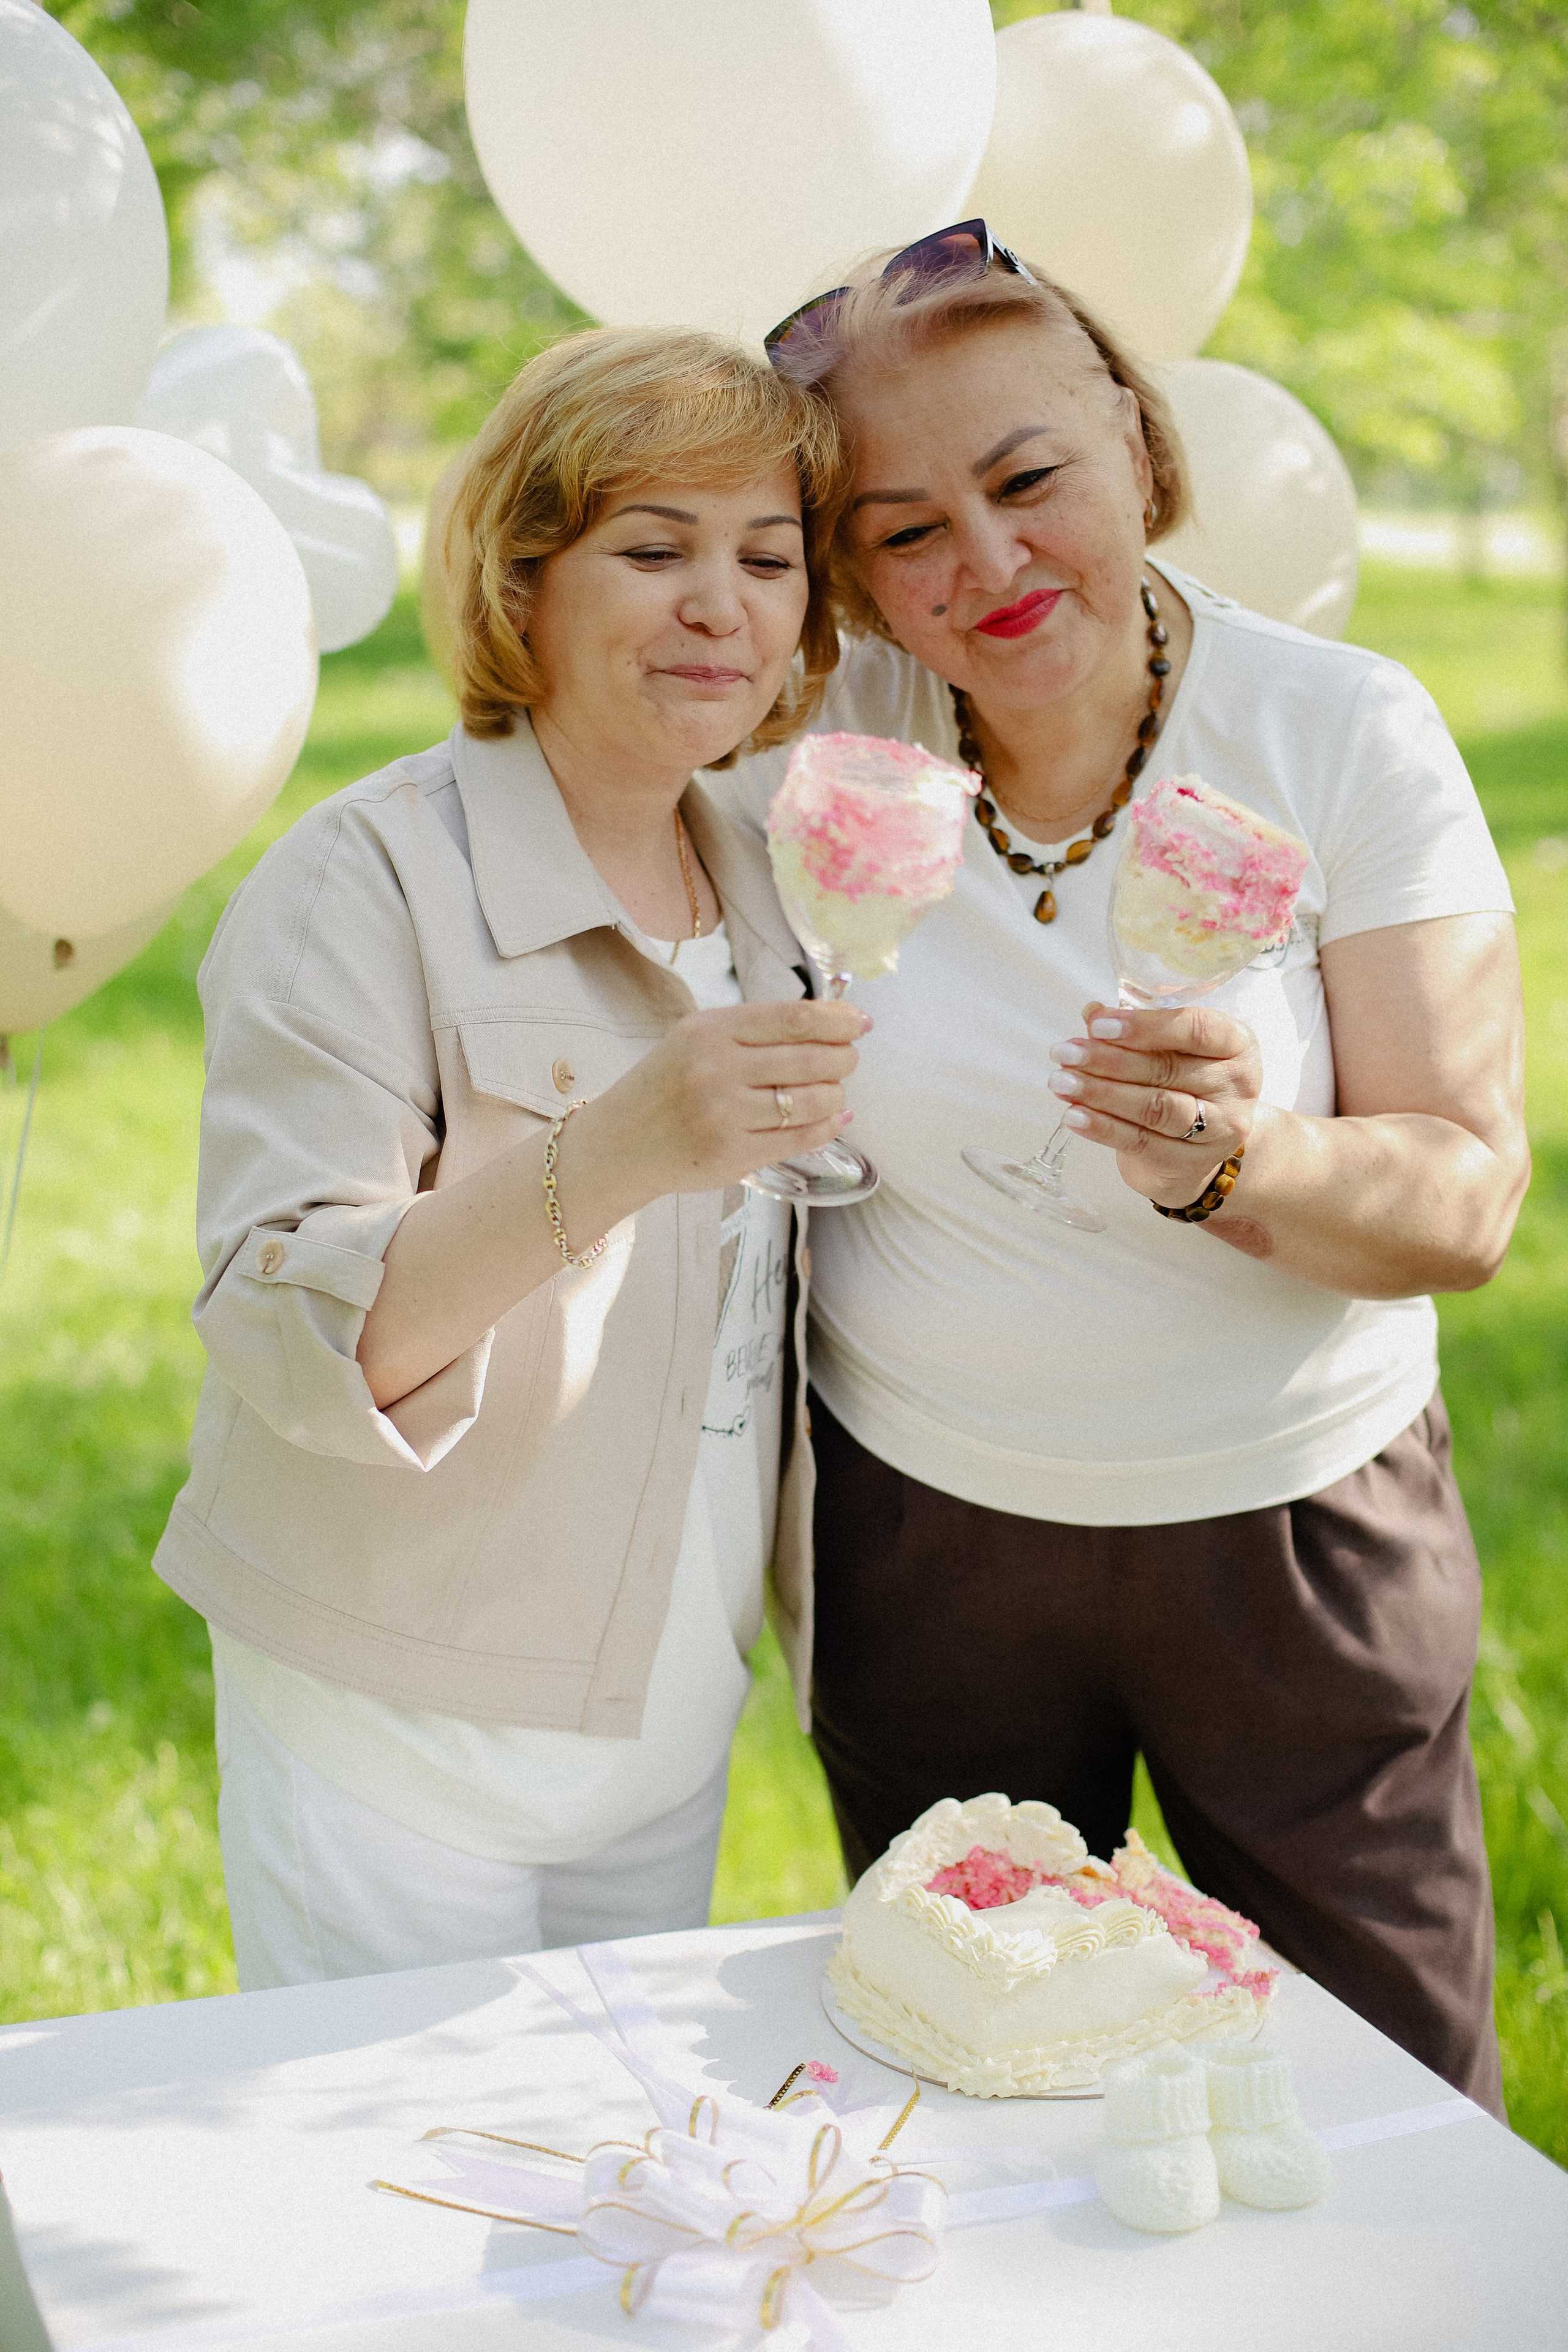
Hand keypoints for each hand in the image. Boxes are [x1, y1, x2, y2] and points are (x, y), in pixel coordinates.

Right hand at [587, 997, 868, 1202]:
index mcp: (709, 1031)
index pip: (793, 1018)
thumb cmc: (668, 1084)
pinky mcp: (733, 1155)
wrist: (621, 1142)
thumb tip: (833, 1019)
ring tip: (833, 1090)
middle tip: (848, 1059)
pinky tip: (835, 1117)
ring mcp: (724, 1115)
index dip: (838, 1019)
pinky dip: (828, 1126)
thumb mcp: (698, 1039)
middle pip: (811, 1058)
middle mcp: (716, 1070)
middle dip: (844, 1058)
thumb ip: (756, 1029)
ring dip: (836, 1094)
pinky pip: (800, 1138)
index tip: (861, 1022)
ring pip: (812, 1100)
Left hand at [1047, 999, 1262, 1208]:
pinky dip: (1102, 1127)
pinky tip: (1072, 1115)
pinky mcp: (1189, 1162)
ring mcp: (1218, 1129)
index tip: (1098, 1024)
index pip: (1195, 1029)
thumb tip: (1092, 1013)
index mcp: (1237, 1044)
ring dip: (1100, 1093)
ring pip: (1154, 1107)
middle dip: (1107, 1060)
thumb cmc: (1183, 1083)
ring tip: (1060, 1081)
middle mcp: (1237, 1086)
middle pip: (1166, 1069)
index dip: (1145, 1026)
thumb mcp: (1170, 1050)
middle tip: (1064, 1052)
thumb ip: (1135, 1030)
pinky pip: (1139, 1142)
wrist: (1199, 1148)